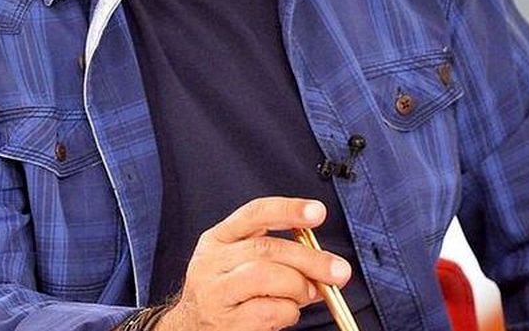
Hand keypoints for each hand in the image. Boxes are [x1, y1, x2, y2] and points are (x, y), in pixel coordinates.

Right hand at [156, 197, 351, 330]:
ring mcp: (215, 292)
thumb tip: (322, 264)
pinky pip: (267, 311)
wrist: (189, 329)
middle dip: (310, 258)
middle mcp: (212, 261)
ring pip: (265, 276)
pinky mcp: (224, 322)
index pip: (255, 213)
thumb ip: (277, 258)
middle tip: (339, 271)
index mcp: (219, 238)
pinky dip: (288, 312)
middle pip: (266, 248)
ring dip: (297, 286)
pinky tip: (287, 313)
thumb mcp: (239, 264)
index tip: (318, 212)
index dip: (288, 209)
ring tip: (306, 295)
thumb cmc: (226, 294)